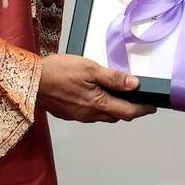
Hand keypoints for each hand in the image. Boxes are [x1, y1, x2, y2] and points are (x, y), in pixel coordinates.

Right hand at [38, 54, 155, 122]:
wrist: (32, 80)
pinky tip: (95, 95)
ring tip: (118, 96)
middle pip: (116, 116)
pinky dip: (98, 106)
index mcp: (98, 103)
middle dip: (129, 109)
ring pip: (103, 116)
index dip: (142, 110)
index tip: (152, 106)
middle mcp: (89, 114)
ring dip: (113, 108)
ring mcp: (79, 116)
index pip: (128, 112)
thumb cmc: (59, 72)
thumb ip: (114, 78)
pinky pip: (89, 114)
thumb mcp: (90, 68)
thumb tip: (134, 84)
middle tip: (137, 100)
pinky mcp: (69, 114)